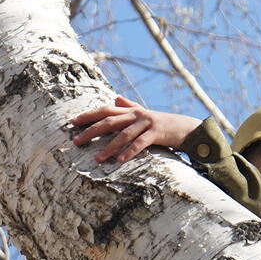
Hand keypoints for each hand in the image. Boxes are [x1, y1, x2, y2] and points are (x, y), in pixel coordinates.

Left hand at [70, 96, 199, 162]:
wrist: (187, 128)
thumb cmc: (163, 124)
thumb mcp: (145, 114)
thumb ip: (130, 106)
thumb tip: (116, 98)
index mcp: (131, 111)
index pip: (105, 110)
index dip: (89, 115)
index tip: (73, 122)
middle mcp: (136, 115)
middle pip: (109, 121)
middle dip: (91, 131)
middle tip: (76, 141)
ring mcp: (147, 123)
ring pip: (123, 134)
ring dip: (109, 147)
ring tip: (97, 158)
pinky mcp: (157, 133)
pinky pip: (140, 143)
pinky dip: (129, 152)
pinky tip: (119, 160)